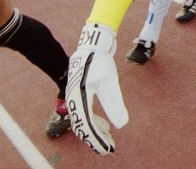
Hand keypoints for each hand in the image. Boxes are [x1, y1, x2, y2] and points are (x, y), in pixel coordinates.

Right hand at [66, 23, 127, 153]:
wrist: (92, 46)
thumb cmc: (99, 61)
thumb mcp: (109, 81)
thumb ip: (114, 103)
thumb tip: (122, 124)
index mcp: (79, 97)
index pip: (86, 125)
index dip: (97, 140)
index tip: (108, 149)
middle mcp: (73, 99)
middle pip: (82, 126)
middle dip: (95, 139)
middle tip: (109, 148)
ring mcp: (75, 97)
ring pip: (82, 121)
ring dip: (95, 132)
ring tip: (109, 139)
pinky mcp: (79, 94)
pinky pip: (84, 114)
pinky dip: (94, 122)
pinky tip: (105, 125)